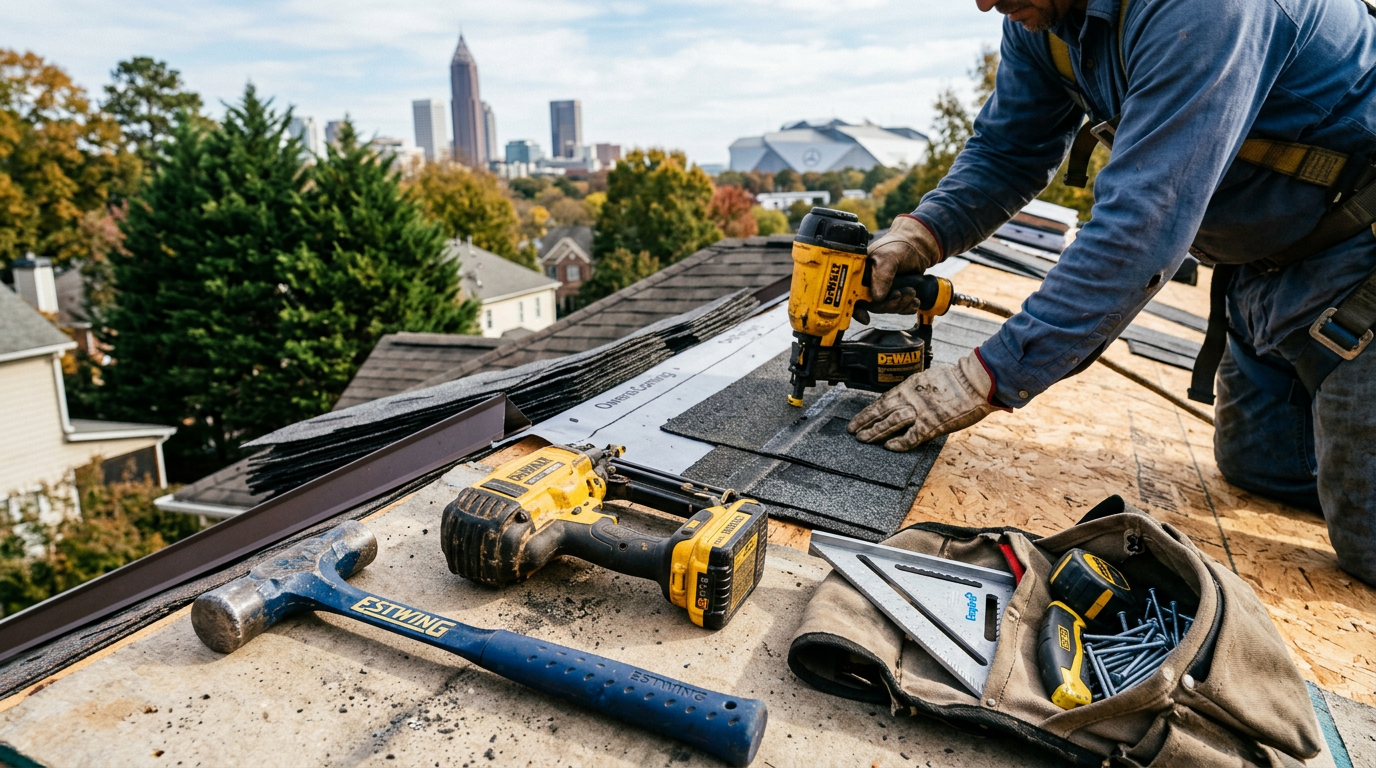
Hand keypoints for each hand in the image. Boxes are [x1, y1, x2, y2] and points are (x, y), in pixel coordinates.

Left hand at [847, 352, 1004, 450]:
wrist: (975, 382)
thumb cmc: (957, 379)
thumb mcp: (929, 378)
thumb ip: (916, 389)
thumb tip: (905, 395)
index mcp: (909, 386)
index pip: (882, 400)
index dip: (868, 412)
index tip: (857, 419)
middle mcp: (910, 398)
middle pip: (881, 412)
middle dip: (865, 422)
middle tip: (853, 432)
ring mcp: (920, 412)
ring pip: (891, 423)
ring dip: (875, 432)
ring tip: (863, 439)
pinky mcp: (933, 424)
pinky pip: (912, 437)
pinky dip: (900, 443)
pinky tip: (889, 447)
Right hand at [855, 215, 941, 323]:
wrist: (918, 248)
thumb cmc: (899, 246)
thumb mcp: (889, 257)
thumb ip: (882, 276)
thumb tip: (876, 297)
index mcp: (859, 273)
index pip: (851, 294)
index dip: (856, 308)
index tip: (865, 317)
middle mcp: (867, 283)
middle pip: (871, 306)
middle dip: (888, 304)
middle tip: (901, 293)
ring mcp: (881, 290)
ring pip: (886, 309)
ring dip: (901, 304)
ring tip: (911, 291)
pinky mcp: (893, 295)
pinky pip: (897, 309)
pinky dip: (907, 307)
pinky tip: (914, 300)